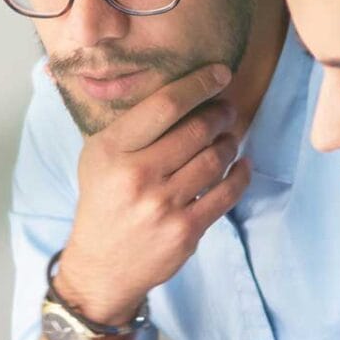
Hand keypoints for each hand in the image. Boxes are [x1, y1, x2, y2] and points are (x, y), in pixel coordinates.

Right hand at [56, 64, 250, 322]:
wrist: (101, 266)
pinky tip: (242, 164)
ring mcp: (163, 205)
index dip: (199, 85)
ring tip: (229, 137)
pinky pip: (227, 193)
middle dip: (220, 114)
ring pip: (215, 159)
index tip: (221, 74)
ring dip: (230, 142)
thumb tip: (182, 91)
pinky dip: (241, 174)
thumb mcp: (98, 157)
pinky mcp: (186, 230)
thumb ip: (132, 126)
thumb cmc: (104, 201)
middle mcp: (137, 175)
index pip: (164, 105)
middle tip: (227, 109)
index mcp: (112, 150)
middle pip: (197, 130)